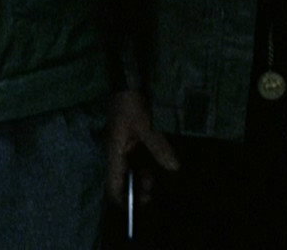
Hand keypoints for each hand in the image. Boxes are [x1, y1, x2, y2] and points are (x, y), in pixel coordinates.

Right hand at [105, 89, 178, 204]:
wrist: (125, 82)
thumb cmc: (131, 104)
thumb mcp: (147, 126)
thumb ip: (158, 148)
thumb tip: (173, 168)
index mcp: (114, 153)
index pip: (113, 185)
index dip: (123, 200)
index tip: (139, 205)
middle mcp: (115, 153)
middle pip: (121, 181)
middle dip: (136, 190)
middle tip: (152, 189)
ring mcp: (121, 147)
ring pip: (129, 172)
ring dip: (141, 178)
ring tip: (154, 177)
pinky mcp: (128, 140)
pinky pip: (134, 160)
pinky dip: (143, 166)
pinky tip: (155, 163)